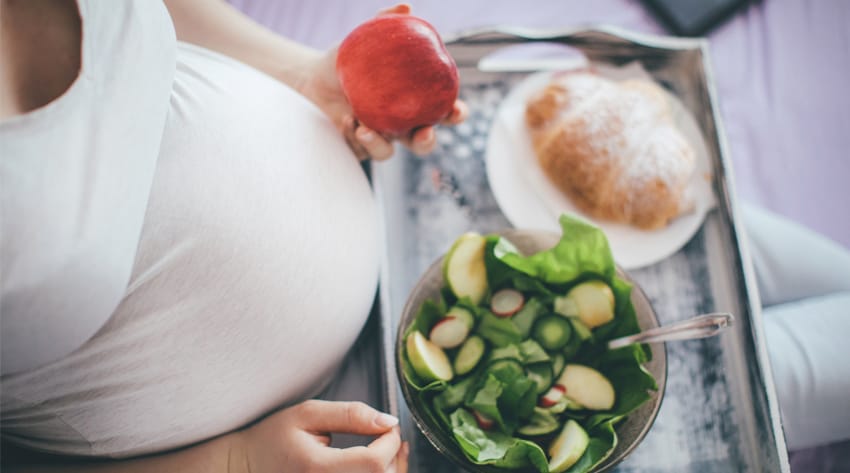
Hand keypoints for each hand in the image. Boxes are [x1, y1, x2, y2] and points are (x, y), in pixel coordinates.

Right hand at [231, 400, 408, 472]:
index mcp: (318, 468)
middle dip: (395, 455)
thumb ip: (349, 415)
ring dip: (392, 469)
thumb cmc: (273, 440)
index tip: (387, 426)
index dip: (391, 441)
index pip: (375, 462)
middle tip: (391, 435)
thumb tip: (388, 420)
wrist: (244, 468)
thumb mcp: (306, 415)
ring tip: (388, 449)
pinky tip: (377, 466)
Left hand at [298, 4, 467, 160]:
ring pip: (389, 154)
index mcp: (414, 101)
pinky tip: (346, 120)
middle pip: (423, 143)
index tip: (456, 110)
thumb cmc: (349, 58)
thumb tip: (406, 8)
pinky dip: (353, 137)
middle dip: (427, 142)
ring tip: (363, 127)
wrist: (314, 77)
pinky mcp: (358, 147)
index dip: (455, 114)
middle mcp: (401, 124)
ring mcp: (380, 138)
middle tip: (424, 134)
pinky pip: (361, 149)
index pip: (442, 110)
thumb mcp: (365, 37)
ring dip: (379, 144)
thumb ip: (385, 21)